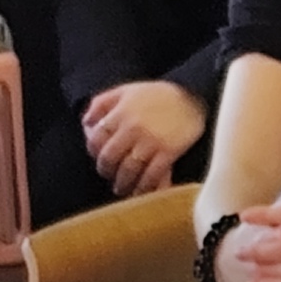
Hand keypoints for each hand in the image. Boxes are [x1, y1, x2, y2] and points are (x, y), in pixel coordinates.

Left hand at [80, 78, 205, 196]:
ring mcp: (151, 141)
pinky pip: (152, 175)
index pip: (96, 139)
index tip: (99, 157)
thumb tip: (85, 122)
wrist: (194, 95)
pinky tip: (142, 191)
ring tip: (123, 187)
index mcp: (120, 112)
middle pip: (109, 157)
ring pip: (128, 170)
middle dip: (106, 170)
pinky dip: (144, 187)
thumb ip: (102, 102)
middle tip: (110, 175)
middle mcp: (132, 128)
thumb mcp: (126, 90)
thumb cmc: (158, 94)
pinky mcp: (169, 152)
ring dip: (122, 183)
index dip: (94, 151)